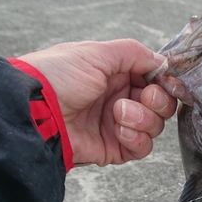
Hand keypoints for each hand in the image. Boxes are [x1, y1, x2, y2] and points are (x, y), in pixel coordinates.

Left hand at [20, 39, 177, 165]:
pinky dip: (136, 138)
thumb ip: (133, 53)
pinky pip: (142, 148)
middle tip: (145, 98)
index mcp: (117, 75)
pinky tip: (118, 130)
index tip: (165, 82)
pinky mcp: (115, 148)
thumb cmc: (58, 77)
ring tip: (118, 113)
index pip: (156, 81)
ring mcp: (118, 125)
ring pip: (155, 127)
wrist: (36, 112)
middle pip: (161, 105)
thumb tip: (161, 61)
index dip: (164, 83)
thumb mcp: (96, 53)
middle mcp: (120, 99)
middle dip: (158, 102)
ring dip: (143, 119)